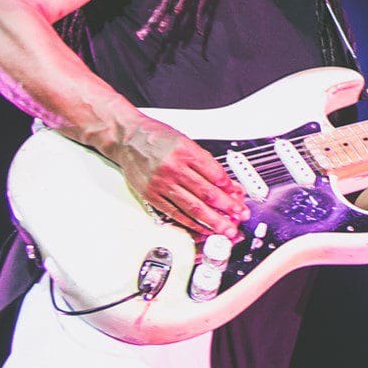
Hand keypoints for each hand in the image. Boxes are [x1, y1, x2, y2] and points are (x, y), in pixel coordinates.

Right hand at [113, 116, 247, 238]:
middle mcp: (174, 168)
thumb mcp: (185, 141)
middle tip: (239, 217)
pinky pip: (175, 213)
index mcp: (186, 151)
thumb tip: (226, 182)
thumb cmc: (156, 138)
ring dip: (212, 221)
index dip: (230, 189)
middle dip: (227, 208)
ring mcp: (161, 183)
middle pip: (206, 193)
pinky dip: (191, 223)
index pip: (215, 174)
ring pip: (192, 206)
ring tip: (225, 229)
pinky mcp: (152, 195)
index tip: (240, 198)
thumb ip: (206, 162)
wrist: (127, 138)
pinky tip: (202, 229)